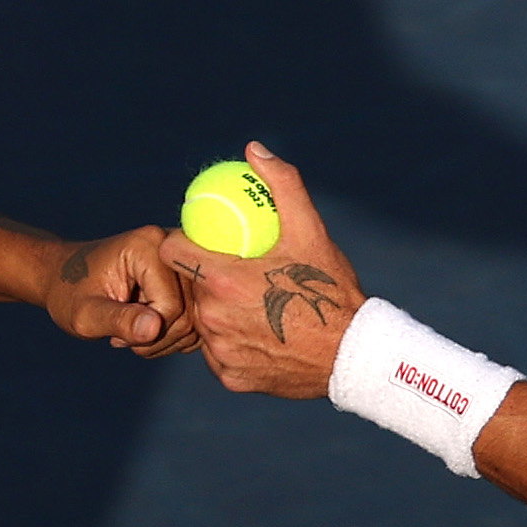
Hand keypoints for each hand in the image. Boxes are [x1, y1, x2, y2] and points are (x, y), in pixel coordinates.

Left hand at [42, 226, 190, 353]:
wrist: (64, 278)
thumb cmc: (69, 293)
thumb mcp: (86, 313)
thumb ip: (118, 320)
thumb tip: (154, 327)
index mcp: (149, 245)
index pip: (171, 305)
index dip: (147, 331)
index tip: (115, 334)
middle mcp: (172, 246)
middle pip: (189, 313)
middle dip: (156, 337)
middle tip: (121, 337)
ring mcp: (181, 260)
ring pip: (195, 320)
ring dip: (163, 339)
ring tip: (129, 333)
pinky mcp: (185, 277)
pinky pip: (195, 319)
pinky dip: (171, 336)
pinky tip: (143, 330)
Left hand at [170, 142, 363, 399]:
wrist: (353, 355)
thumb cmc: (330, 288)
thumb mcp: (310, 230)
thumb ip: (281, 184)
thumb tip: (253, 149)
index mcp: (222, 280)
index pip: (173, 252)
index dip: (182, 243)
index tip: (200, 240)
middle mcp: (213, 318)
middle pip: (190, 289)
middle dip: (204, 278)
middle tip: (234, 271)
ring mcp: (219, 352)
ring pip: (204, 323)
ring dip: (217, 312)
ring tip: (248, 303)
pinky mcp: (230, 377)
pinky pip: (220, 353)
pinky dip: (233, 343)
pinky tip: (257, 334)